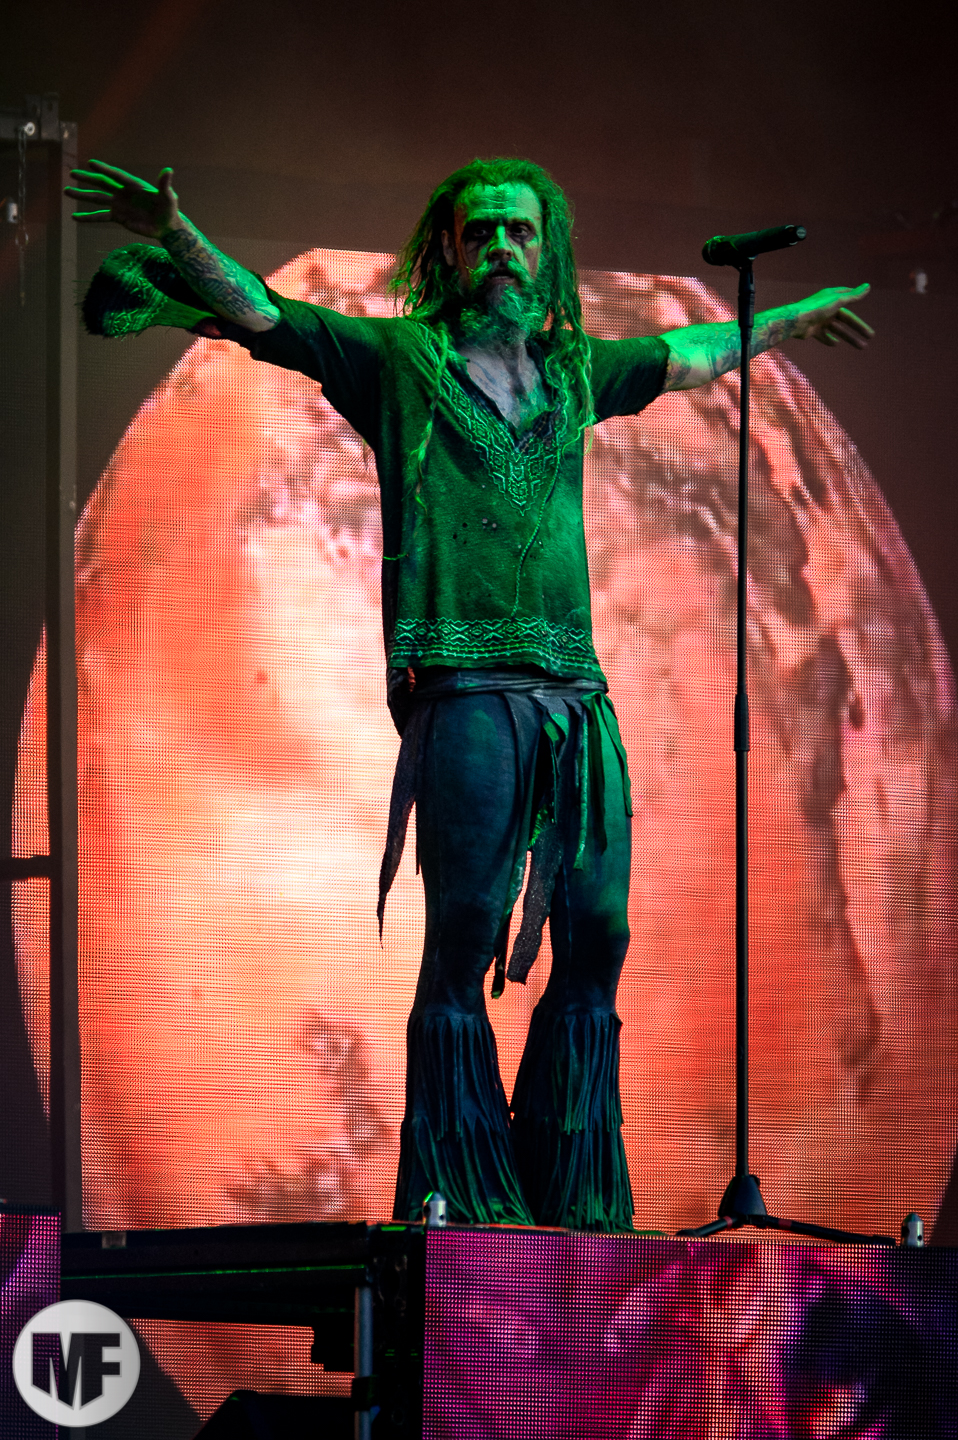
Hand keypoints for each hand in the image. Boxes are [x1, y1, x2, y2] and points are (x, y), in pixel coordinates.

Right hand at [65, 159, 180, 238]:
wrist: (166, 227)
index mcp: (133, 185)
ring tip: (66, 192)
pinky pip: (100, 217)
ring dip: (82, 196)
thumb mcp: (169, 198)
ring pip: (97, 199)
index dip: (104, 169)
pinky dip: (88, 217)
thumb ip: (164, 185)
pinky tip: (75, 218)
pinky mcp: (118, 217)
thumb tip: (168, 170)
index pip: (116, 175)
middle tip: (73, 174)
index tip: (91, 163)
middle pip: (102, 183)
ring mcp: (118, 204)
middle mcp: (123, 192)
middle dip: (87, 179)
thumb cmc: (169, 210)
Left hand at [790, 284, 873, 347]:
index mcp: (832, 297)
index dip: (856, 298)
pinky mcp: (813, 330)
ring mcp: (820, 320)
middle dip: (858, 328)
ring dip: (849, 338)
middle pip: (846, 319)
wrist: (796, 321)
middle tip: (870, 336)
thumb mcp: (838, 301)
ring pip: (838, 330)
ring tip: (862, 346)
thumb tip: (868, 286)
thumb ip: (853, 295)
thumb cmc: (817, 308)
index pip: (848, 297)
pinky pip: (824, 336)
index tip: (864, 299)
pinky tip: (836, 343)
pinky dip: (830, 340)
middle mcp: (826, 308)